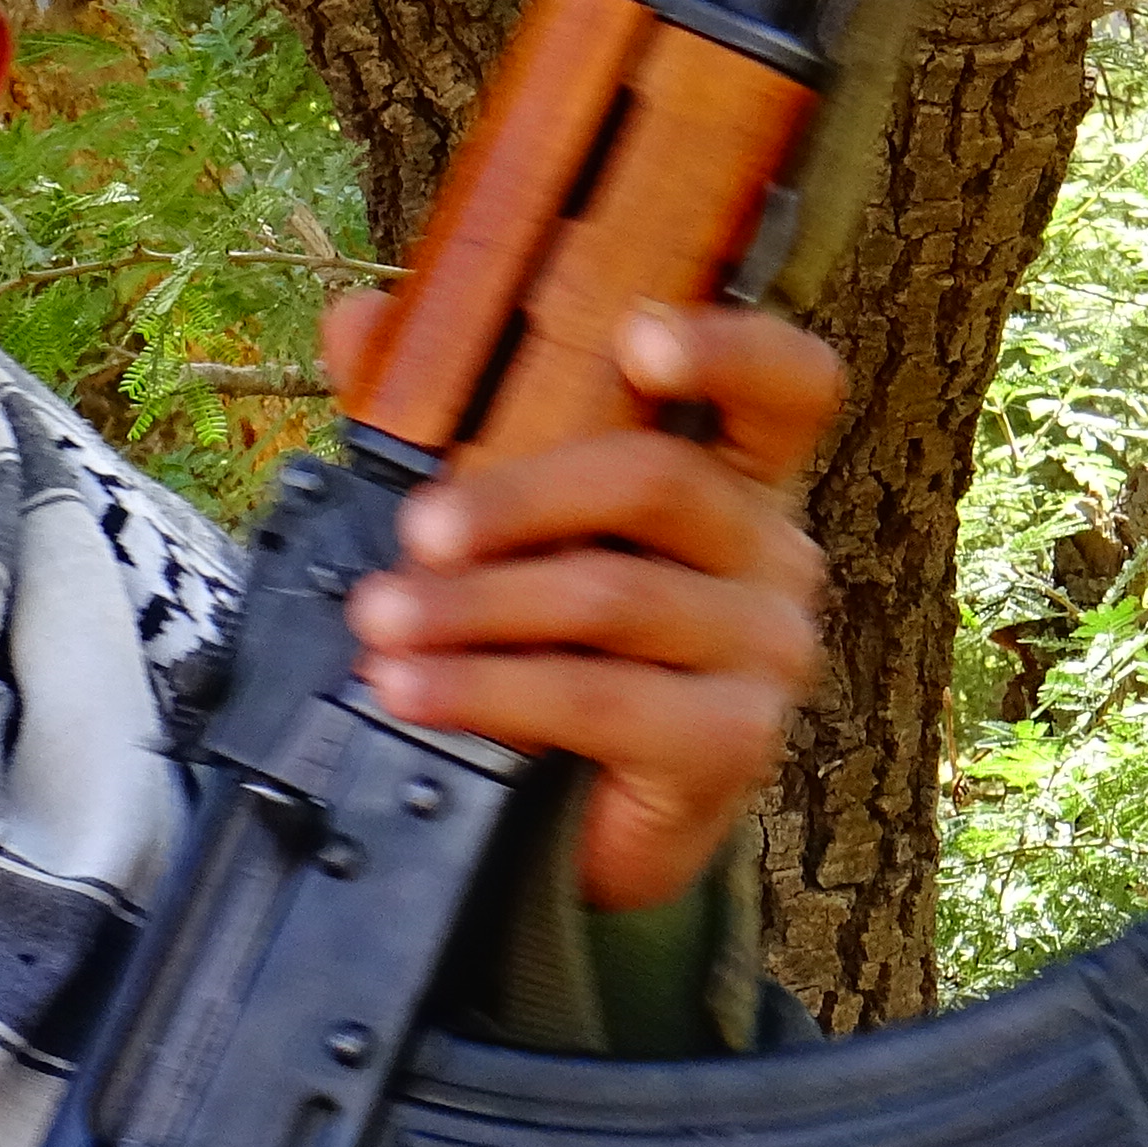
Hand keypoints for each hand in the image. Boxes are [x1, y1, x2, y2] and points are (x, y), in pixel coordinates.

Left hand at [320, 292, 841, 913]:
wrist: (577, 826)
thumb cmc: (552, 646)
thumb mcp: (505, 527)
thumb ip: (443, 417)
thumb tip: (360, 319)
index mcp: (735, 476)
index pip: (787, 383)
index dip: (731, 347)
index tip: (637, 338)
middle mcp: (772, 552)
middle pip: (658, 481)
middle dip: (516, 499)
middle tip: (414, 530)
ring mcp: (764, 650)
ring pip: (611, 596)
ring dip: (474, 608)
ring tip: (376, 621)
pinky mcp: (733, 741)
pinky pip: (600, 702)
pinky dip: (488, 692)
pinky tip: (409, 692)